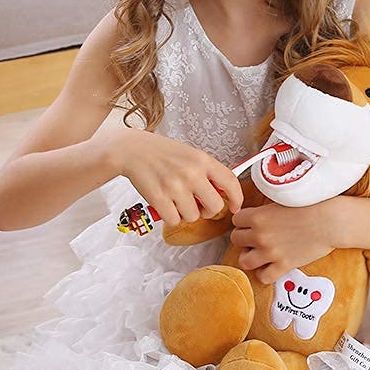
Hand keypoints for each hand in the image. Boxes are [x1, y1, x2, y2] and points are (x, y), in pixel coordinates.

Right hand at [104, 127, 244, 226]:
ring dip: (186, 213)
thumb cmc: (162, 153)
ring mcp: (175, 186)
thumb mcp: (190, 155)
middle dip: (208, 211)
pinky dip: (170, 217)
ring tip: (176, 200)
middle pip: (215, 206)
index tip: (235, 207)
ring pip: (193, 216)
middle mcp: (191, 173)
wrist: (133, 150)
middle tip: (199, 206)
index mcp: (202, 160)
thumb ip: (207, 172)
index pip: (230, 182)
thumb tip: (222, 195)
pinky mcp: (159, 198)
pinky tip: (165, 204)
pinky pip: (174, 220)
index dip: (237, 198)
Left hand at [230, 199, 341, 282]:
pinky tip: (270, 266)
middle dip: (244, 238)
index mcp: (258, 216)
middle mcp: (260, 235)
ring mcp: (270, 252)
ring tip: (258, 253)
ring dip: (249, 257)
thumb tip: (257, 213)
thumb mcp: (282, 200)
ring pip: (243, 261)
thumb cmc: (310, 205)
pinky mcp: (284, 265)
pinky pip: (263, 277)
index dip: (243, 221)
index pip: (236, 220)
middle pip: (236, 239)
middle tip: (254, 237)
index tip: (251, 222)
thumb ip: (266, 209)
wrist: (330, 221)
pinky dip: (264, 273)